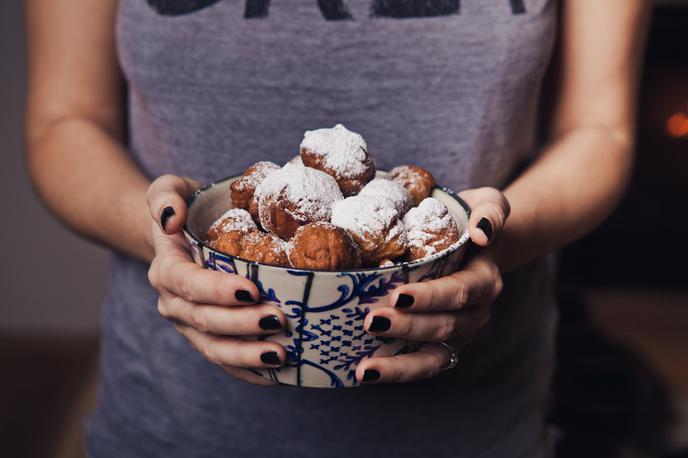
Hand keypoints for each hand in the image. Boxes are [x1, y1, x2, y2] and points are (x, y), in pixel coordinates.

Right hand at [146, 175, 286, 385]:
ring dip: (246, 355)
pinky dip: (248, 371)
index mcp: (166, 269)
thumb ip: (164, 196)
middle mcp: (173, 302)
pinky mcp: (207, 337)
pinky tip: (277, 374)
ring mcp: (189, 324)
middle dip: (241, 324)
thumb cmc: (184, 208)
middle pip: (204, 321)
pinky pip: (224, 360)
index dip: (217, 291)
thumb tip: (171, 216)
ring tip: (281, 354)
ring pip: (213, 348)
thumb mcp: (169, 189)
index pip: (188, 284)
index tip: (251, 290)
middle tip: (278, 319)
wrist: (181, 234)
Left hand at [355, 187, 509, 383]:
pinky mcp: (443, 346)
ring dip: (400, 364)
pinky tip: (366, 373)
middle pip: (444, 326)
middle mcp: (476, 312)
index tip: (398, 295)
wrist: (474, 241)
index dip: (431, 297)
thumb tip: (482, 232)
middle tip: (370, 321)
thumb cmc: (470, 219)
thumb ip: (492, 211)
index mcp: (485, 279)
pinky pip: (424, 365)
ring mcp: (460, 333)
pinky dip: (398, 372)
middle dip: (407, 327)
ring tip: (366, 367)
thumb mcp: (488, 202)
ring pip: (434, 356)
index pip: (460, 292)